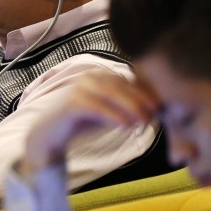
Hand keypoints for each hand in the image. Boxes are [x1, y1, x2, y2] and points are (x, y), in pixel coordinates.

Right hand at [22, 71, 158, 173]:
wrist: (50, 135)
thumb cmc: (82, 122)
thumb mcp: (109, 113)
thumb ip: (127, 108)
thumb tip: (155, 110)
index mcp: (100, 76)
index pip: (128, 79)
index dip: (146, 92)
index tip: (160, 106)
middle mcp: (89, 77)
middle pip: (121, 84)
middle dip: (141, 99)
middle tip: (155, 115)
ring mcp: (78, 88)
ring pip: (110, 93)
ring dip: (130, 107)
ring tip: (144, 121)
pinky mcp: (70, 103)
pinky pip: (95, 106)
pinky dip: (113, 115)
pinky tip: (126, 126)